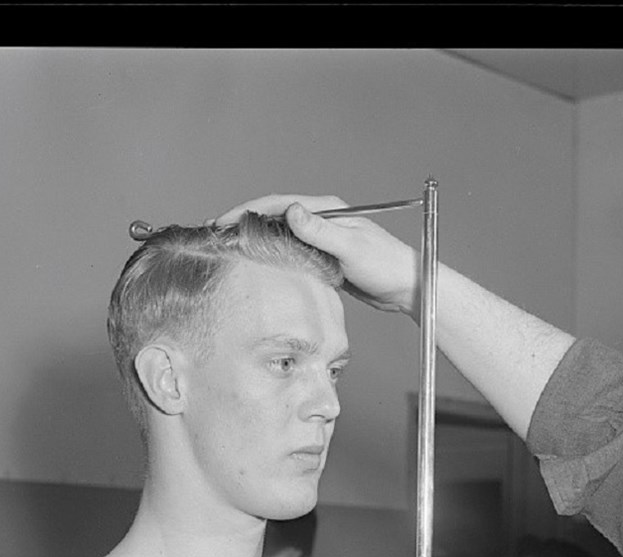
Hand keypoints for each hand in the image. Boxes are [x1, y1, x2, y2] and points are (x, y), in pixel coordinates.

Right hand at [213, 195, 418, 314]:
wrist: (405, 286)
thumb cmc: (385, 264)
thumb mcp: (351, 247)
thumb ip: (321, 231)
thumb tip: (291, 212)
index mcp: (327, 209)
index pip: (279, 204)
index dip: (248, 211)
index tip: (224, 222)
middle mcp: (323, 220)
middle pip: (275, 217)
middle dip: (245, 224)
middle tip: (217, 235)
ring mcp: (322, 239)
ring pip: (281, 236)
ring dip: (256, 240)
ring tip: (229, 249)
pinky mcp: (324, 259)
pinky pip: (291, 253)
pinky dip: (271, 256)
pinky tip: (257, 266)